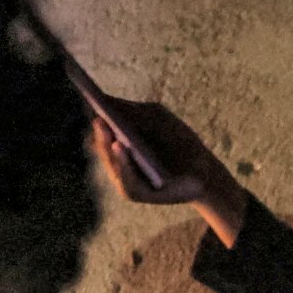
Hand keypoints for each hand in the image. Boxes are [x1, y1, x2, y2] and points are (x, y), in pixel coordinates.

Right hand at [90, 99, 247, 246]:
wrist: (206, 174)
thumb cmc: (181, 143)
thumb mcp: (160, 121)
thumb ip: (136, 112)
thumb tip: (107, 100)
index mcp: (120, 143)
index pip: (102, 129)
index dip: (96, 115)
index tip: (86, 97)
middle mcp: (118, 162)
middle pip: (103, 146)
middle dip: (101, 132)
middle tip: (98, 117)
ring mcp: (126, 178)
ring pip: (112, 164)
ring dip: (109, 149)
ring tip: (108, 131)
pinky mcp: (137, 194)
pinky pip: (127, 180)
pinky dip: (124, 164)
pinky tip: (121, 147)